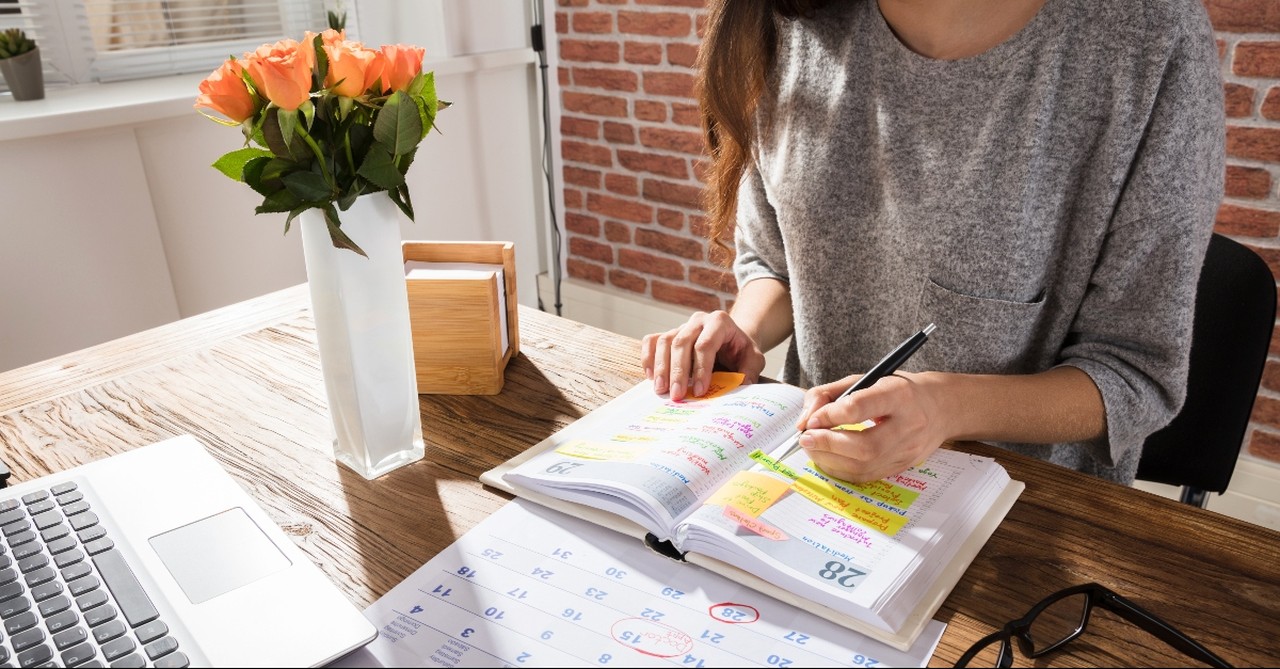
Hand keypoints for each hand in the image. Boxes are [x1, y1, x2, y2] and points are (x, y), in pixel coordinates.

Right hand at [640, 311, 766, 400]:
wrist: (732, 341)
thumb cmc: (741, 351)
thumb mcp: (754, 359)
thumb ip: (749, 371)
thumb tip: (741, 386)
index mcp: (720, 322)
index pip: (705, 345)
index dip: (701, 369)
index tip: (699, 391)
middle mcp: (698, 321)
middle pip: (681, 342)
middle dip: (677, 371)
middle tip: (676, 395)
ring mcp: (681, 326)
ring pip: (664, 341)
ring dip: (661, 367)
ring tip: (661, 390)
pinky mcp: (669, 334)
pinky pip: (652, 341)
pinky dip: (648, 358)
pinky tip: (651, 377)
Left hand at [795, 372, 946, 482]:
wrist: (940, 407)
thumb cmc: (896, 390)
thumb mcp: (864, 379)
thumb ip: (828, 394)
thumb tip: (804, 421)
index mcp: (899, 394)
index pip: (860, 407)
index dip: (830, 416)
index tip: (811, 420)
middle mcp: (908, 424)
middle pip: (865, 446)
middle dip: (828, 444)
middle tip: (806, 439)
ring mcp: (908, 450)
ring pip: (864, 466)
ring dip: (829, 460)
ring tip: (813, 448)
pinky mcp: (904, 466)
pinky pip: (867, 476)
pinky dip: (841, 470)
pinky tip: (828, 458)